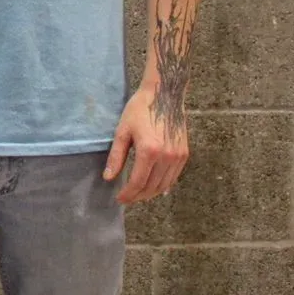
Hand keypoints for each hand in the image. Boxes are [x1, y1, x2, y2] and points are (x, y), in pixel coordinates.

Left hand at [105, 84, 189, 204]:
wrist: (164, 95)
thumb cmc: (140, 110)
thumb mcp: (122, 131)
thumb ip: (116, 157)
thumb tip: (108, 178)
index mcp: (149, 150)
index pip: (138, 182)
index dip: (128, 194)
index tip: (119, 199)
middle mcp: (166, 156)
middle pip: (152, 187)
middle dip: (138, 196)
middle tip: (127, 198)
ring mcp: (178, 156)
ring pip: (164, 185)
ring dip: (150, 193)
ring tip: (138, 194)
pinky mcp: (184, 154)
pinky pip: (173, 177)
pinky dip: (163, 185)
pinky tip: (153, 187)